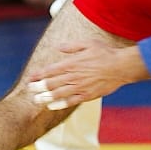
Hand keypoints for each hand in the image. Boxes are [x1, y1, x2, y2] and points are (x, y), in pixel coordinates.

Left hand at [30, 42, 150, 107]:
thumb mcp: (88, 43)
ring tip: (36, 100)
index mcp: (72, 63)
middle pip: (50, 83)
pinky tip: (52, 106)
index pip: (50, 70)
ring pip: (58, 94)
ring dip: (45, 97)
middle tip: (29, 90)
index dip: (38, 75)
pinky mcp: (87, 95)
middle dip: (38, 87)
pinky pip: (71, 101)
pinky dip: (60, 104)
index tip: (30, 78)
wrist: (121, 66)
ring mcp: (80, 87)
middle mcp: (73, 76)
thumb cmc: (106, 53)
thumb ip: (72, 46)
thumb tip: (58, 47)